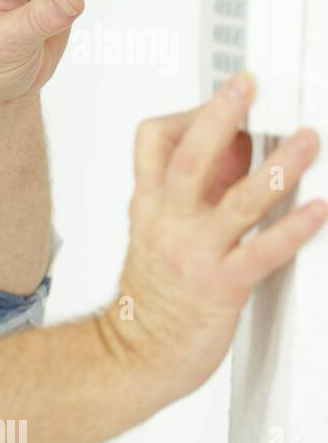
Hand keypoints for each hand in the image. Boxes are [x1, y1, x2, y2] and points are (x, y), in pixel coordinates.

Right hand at [100, 71, 326, 396]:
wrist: (134, 355)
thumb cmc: (153, 297)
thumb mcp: (160, 230)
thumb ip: (196, 189)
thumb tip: (241, 146)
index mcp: (150, 204)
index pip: (155, 140)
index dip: (191, 113)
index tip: (229, 99)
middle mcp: (168, 222)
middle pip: (188, 157)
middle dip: (221, 115)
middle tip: (248, 86)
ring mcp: (194, 253)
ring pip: (235, 201)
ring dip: (277, 168)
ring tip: (308, 142)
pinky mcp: (221, 286)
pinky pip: (262, 252)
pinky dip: (294, 229)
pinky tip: (318, 212)